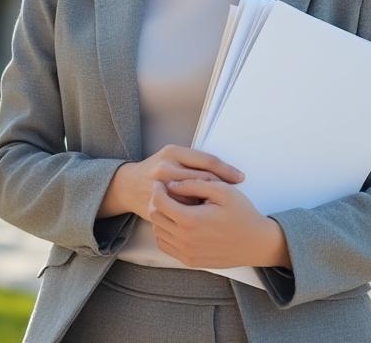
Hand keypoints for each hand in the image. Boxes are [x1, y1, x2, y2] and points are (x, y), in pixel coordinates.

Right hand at [100, 144, 243, 218]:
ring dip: (207, 203)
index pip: (208, 161)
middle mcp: (164, 168)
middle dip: (219, 188)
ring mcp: (158, 189)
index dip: (227, 170)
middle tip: (233, 196)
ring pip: (193, 199)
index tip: (241, 178)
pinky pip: (181, 214)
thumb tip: (229, 174)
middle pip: (202, 180)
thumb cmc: (159, 171)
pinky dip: (195, 215)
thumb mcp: (175, 157)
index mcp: (173, 152)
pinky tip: (204, 217)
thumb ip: (197, 163)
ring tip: (221, 207)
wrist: (129, 186)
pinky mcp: (155, 206)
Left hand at [149, 178, 289, 268]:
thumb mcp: (223, 190)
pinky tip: (177, 224)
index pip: (159, 202)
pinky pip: (165, 246)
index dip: (158, 189)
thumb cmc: (242, 214)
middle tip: (167, 193)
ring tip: (173, 207)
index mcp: (191, 220)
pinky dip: (165, 233)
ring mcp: (186, 253)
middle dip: (157, 201)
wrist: (256, 243)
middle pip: (155, 216)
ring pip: (157, 232)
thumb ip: (195, 184)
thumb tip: (172, 184)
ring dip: (160, 217)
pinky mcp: (189, 261)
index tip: (163, 183)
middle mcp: (185, 240)